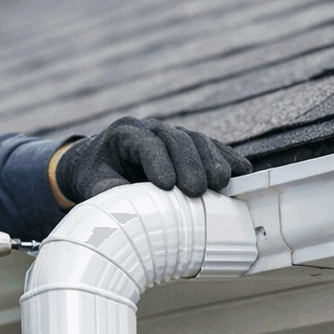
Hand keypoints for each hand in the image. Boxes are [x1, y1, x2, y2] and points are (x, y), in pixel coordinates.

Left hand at [51, 118, 251, 204]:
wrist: (101, 161)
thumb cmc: (97, 174)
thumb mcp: (93, 184)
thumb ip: (106, 193)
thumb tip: (122, 206)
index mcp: (124, 134)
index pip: (145, 144)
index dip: (157, 162)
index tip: (166, 185)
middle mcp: (151, 128)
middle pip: (176, 139)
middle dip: (189, 165)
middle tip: (197, 190)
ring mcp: (172, 133)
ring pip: (197, 140)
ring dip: (212, 161)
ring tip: (221, 184)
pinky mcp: (189, 144)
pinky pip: (212, 146)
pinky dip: (226, 158)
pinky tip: (240, 172)